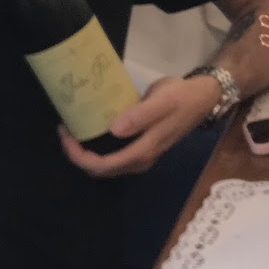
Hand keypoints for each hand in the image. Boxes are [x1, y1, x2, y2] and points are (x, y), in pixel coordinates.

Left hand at [60, 73, 217, 178]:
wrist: (202, 98)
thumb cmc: (181, 98)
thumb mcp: (162, 101)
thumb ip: (139, 115)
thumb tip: (113, 129)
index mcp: (143, 151)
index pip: (103, 165)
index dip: (79, 156)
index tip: (66, 135)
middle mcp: (141, 159)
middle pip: (101, 170)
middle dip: (78, 155)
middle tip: (65, 131)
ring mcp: (142, 154)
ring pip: (106, 165)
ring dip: (87, 153)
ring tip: (73, 130)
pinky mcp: (141, 146)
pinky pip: (113, 155)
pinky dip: (98, 148)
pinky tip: (92, 129)